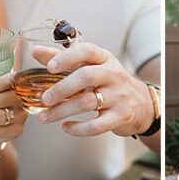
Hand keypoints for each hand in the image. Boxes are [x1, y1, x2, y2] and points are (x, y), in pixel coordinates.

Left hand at [32, 42, 153, 136]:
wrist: (142, 104)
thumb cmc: (109, 82)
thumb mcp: (92, 66)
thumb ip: (63, 59)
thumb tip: (35, 51)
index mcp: (104, 59)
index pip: (87, 51)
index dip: (67, 57)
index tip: (49, 67)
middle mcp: (113, 74)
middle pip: (86, 76)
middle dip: (62, 88)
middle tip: (44, 99)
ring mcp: (118, 96)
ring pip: (87, 102)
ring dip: (62, 111)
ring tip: (45, 117)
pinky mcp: (120, 116)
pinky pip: (97, 125)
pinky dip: (79, 128)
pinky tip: (66, 127)